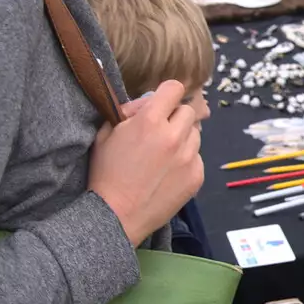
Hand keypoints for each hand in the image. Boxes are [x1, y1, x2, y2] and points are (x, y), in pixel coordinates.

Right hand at [89, 80, 203, 243]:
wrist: (117, 215)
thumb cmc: (106, 174)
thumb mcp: (106, 133)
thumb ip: (128, 111)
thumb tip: (148, 102)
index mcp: (150, 121)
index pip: (174, 89)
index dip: (167, 94)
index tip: (162, 103)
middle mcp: (173, 136)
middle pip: (188, 111)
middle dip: (174, 117)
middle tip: (160, 132)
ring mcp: (188, 157)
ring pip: (195, 134)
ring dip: (182, 138)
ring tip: (164, 155)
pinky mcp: (197, 176)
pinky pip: (197, 157)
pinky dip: (186, 161)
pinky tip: (168, 172)